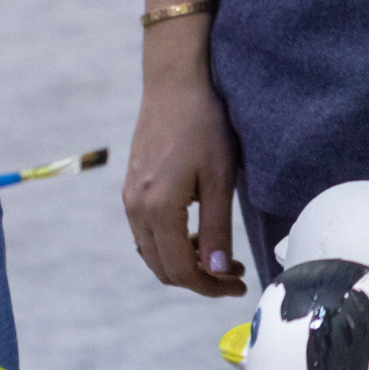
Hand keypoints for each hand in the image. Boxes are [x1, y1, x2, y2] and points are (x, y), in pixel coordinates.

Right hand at [123, 48, 243, 296]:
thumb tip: (218, 270)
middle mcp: (136, 209)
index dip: (211, 286)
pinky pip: (147, 233)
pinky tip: (198, 231)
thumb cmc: (203, 124)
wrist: (174, 83)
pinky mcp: (132, 188)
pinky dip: (171, 244)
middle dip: (198, 279)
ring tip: (219, 254)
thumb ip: (217, 228)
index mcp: (158, 209)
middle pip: (162, 268)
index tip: (238, 285)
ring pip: (152, 253)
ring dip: (184, 262)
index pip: (181, 270)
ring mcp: (130, 198)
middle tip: (232, 273)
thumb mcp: (219, 177)